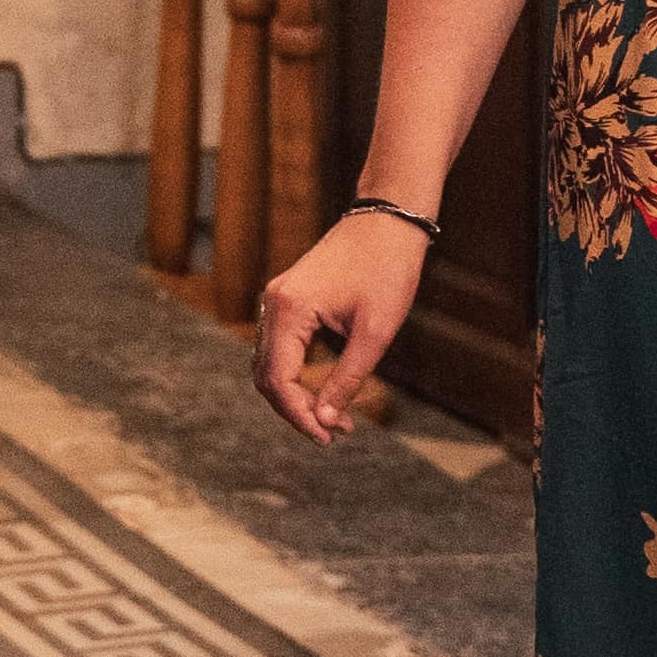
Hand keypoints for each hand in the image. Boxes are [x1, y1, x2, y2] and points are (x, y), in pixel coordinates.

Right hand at [254, 209, 427, 442]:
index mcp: (289, 309)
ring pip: (270, 364)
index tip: (330, 437)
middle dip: (296, 410)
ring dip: (296, 396)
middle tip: (334, 434)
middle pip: (267, 376)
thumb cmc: (388, 269)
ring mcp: (277, 300)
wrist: (390, 220)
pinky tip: (323, 393)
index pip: (278, 379)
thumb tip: (326, 420)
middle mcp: (273, 303)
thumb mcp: (375, 333)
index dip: (300, 415)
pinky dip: (296, 375)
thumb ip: (348, 379)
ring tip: (333, 420)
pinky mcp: (289, 299)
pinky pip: (280, 348)